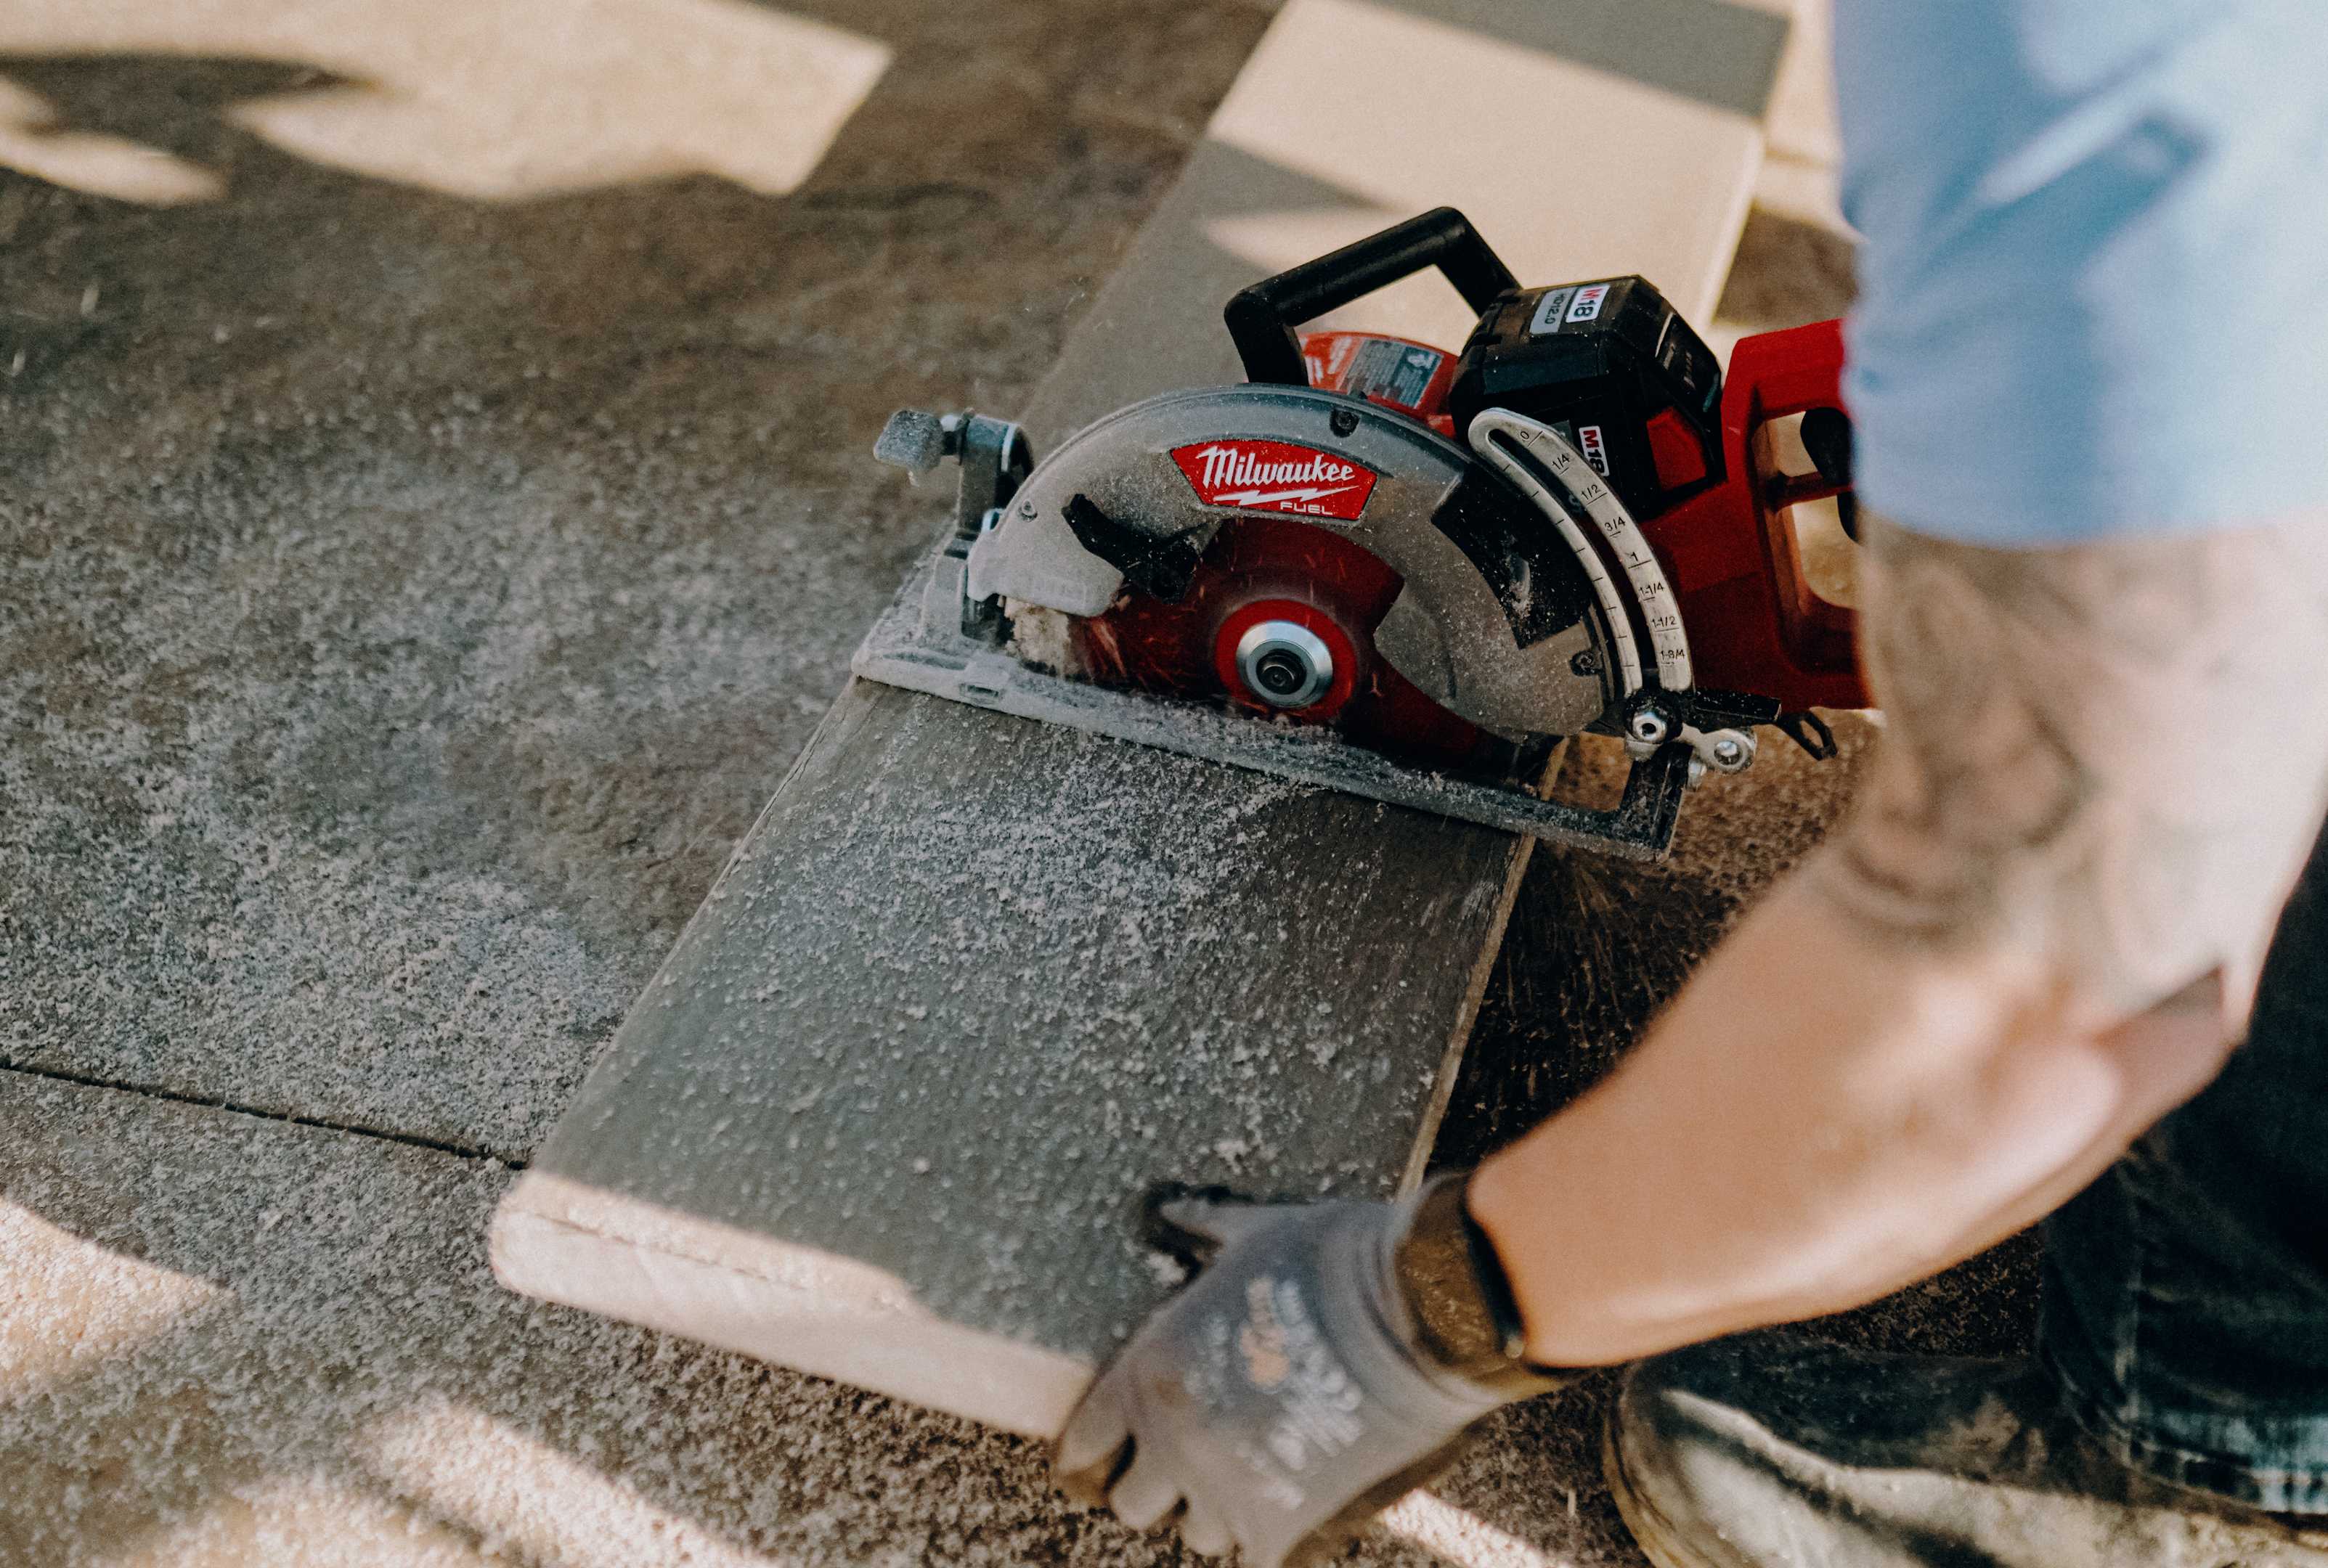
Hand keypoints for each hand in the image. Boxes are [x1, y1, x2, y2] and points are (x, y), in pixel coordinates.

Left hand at [1053, 1177, 1559, 1566]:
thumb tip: (1171, 1210)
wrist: (1415, 1308)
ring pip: (1194, 1532)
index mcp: (1152, 1373)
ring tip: (1244, 1474)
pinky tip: (1288, 1500)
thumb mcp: (1251, 1232)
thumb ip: (1202, 1230)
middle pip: (1132, 1502)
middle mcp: (1175, 1441)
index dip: (1093, 1443)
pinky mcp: (1285, 1524)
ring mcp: (1227, 1491)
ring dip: (1213, 1507)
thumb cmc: (1331, 1259)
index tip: (1102, 1449)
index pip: (1085, 1440)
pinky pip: (1252, 1554)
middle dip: (1155, 1481)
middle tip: (1185, 1457)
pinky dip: (1266, 1531)